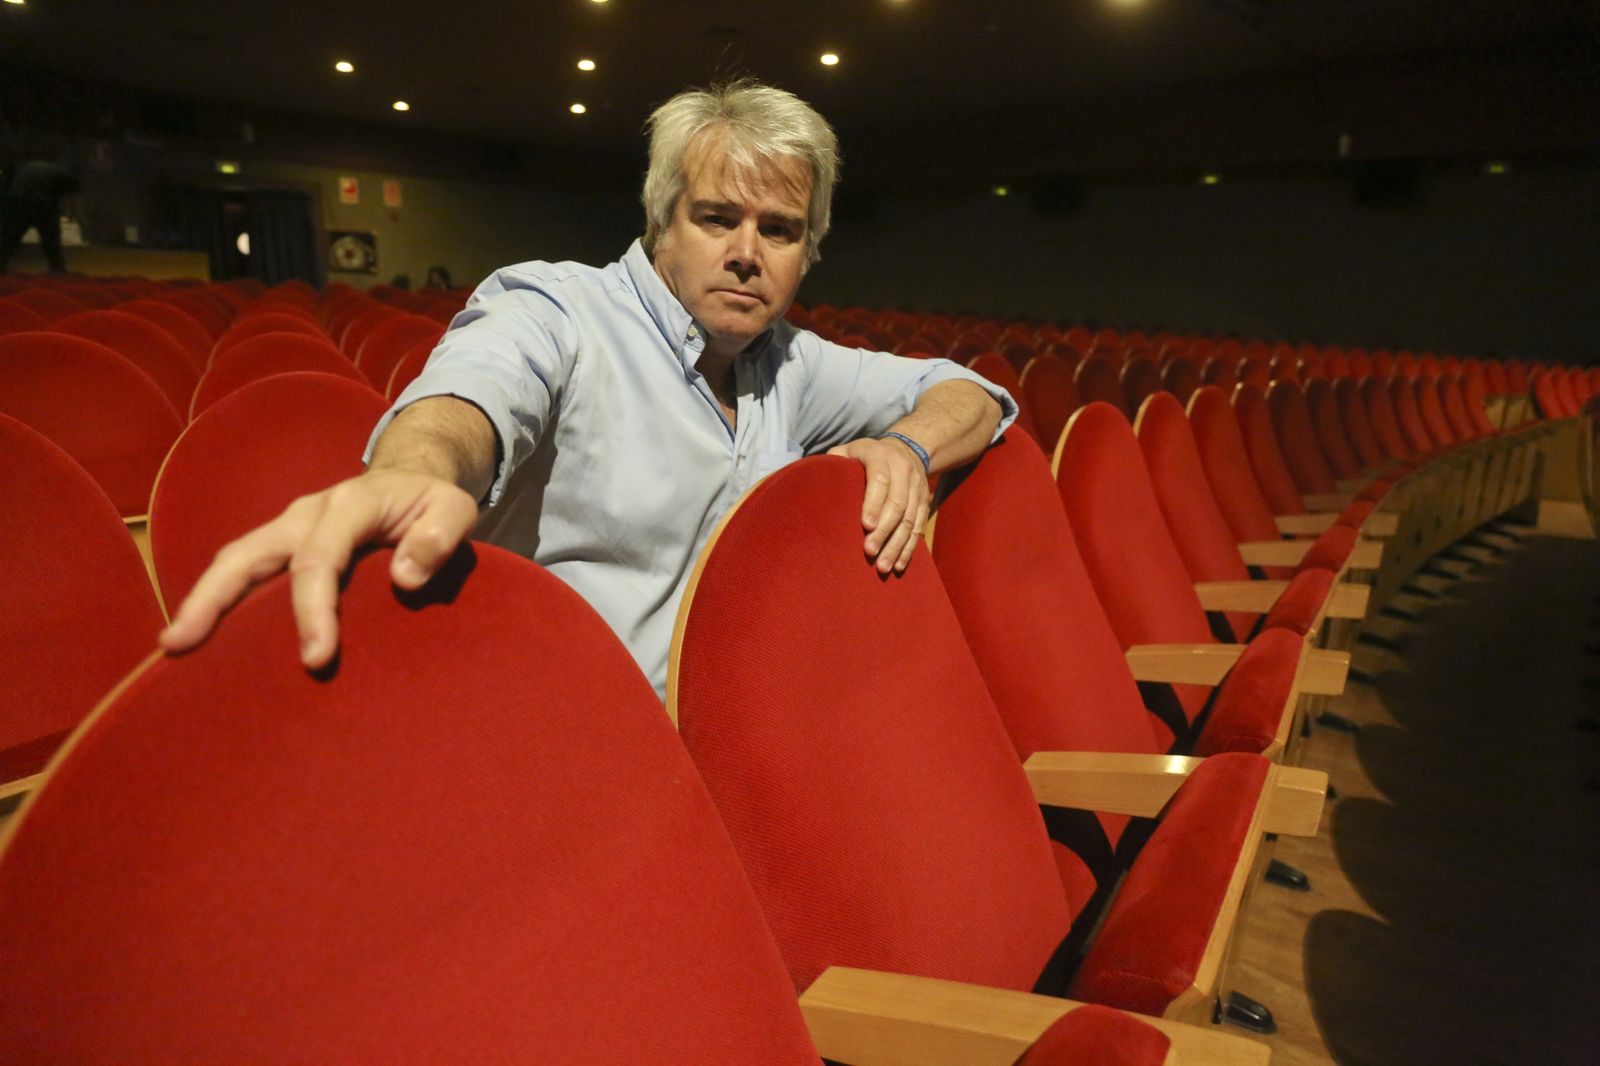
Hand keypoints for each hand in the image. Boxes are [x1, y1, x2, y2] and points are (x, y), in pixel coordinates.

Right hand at [158, 468, 479, 668]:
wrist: (410, 480)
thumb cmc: (431, 503)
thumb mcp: (454, 508)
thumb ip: (439, 537)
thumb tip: (404, 577)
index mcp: (349, 504)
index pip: (319, 559)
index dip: (313, 609)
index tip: (316, 658)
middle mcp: (305, 514)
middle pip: (248, 554)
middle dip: (214, 599)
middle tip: (182, 644)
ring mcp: (286, 529)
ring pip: (233, 562)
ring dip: (200, 601)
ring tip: (171, 646)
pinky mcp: (280, 547)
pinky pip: (242, 574)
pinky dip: (218, 605)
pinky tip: (199, 643)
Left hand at [827, 436, 929, 573]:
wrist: (907, 449)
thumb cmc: (866, 455)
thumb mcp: (850, 450)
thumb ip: (834, 460)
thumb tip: (813, 479)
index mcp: (881, 456)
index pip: (880, 480)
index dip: (874, 503)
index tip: (866, 526)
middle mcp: (903, 469)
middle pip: (897, 503)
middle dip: (884, 530)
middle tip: (869, 552)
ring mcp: (917, 487)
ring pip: (910, 519)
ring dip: (896, 545)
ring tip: (882, 566)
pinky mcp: (924, 502)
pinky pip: (919, 527)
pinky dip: (909, 548)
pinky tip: (898, 564)